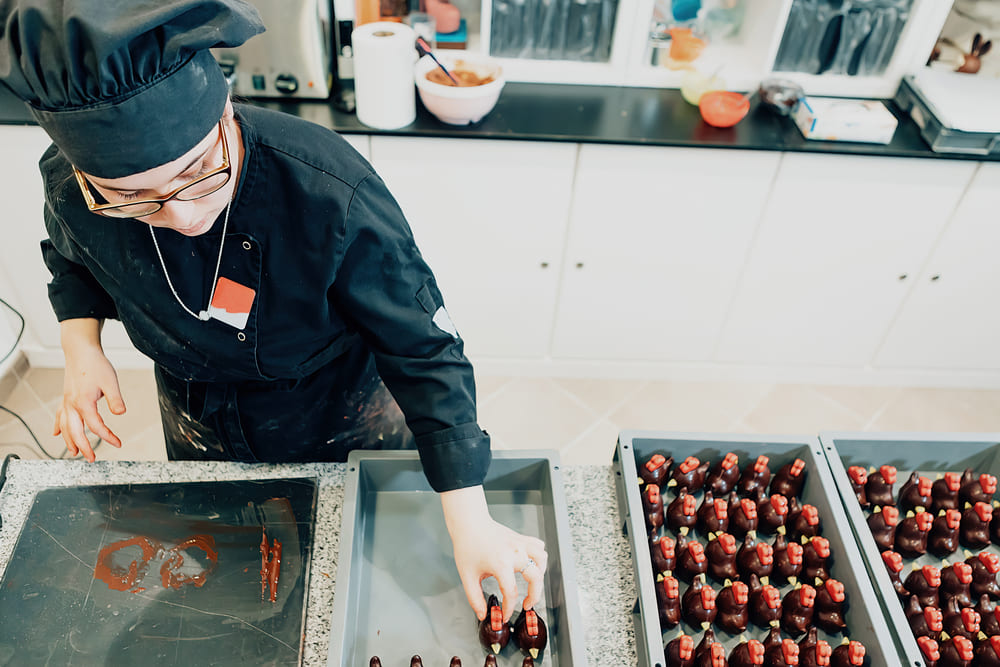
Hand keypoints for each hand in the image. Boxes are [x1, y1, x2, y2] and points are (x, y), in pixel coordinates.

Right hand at [54, 319, 124, 460]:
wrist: (81, 351)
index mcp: (84, 402)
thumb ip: (115, 399)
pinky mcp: (66, 397)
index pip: (95, 426)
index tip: (118, 443)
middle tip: (91, 458)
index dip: (107, 437)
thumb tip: (121, 413)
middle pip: (75, 431)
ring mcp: (67, 401)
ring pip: (64, 426)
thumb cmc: (96, 365)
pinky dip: (58, 426)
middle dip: (83, 447)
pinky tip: (57, 434)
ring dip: (69, 440)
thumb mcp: (111, 382)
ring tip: (74, 453)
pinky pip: (59, 416)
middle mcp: (72, 404)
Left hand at [440, 485, 547, 621]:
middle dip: (534, 596)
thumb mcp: (467, 576)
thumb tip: (482, 613)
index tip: (505, 614)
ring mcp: (520, 544)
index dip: (509, 608)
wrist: (469, 523)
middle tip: (527, 604)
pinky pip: (538, 546)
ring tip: (532, 583)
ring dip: (539, 574)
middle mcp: (515, 553)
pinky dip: (539, 556)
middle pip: (536, 578)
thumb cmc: (467, 545)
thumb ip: (475, 598)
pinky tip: (531, 563)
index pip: (511, 593)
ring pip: (542, 560)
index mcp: (501, 564)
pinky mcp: (521, 538)